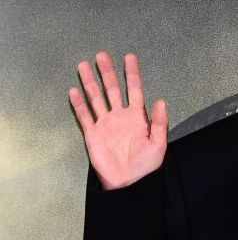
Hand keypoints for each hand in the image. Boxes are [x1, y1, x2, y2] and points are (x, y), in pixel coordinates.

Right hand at [69, 51, 167, 189]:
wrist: (129, 184)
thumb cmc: (147, 165)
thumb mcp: (159, 144)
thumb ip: (160, 122)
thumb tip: (161, 101)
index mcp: (138, 117)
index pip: (135, 89)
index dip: (132, 73)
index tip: (129, 57)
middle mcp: (120, 116)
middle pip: (112, 89)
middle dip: (107, 72)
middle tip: (102, 55)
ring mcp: (105, 124)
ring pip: (96, 98)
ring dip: (90, 83)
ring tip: (84, 65)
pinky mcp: (93, 135)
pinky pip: (85, 117)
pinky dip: (79, 104)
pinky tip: (74, 91)